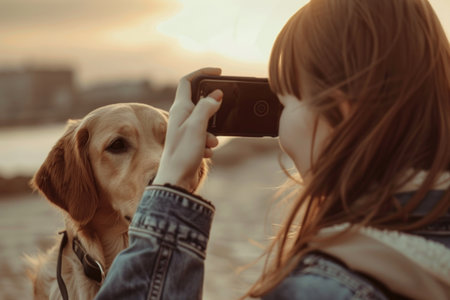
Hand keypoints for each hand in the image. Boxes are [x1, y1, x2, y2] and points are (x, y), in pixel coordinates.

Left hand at [153, 68, 222, 191]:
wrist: (176, 179)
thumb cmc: (182, 153)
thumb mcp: (197, 126)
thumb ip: (206, 107)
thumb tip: (216, 94)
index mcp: (180, 108)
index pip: (188, 81)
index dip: (202, 73)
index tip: (219, 72)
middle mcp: (181, 117)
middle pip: (201, 102)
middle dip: (213, 110)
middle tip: (221, 114)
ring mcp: (186, 130)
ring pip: (206, 122)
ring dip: (212, 132)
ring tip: (208, 143)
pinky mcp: (190, 142)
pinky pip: (205, 137)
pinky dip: (209, 143)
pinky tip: (204, 153)